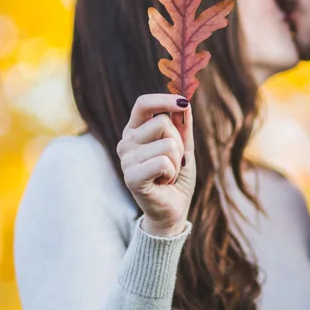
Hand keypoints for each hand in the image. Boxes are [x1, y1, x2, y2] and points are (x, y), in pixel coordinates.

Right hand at [116, 94, 195, 233]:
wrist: (174, 209)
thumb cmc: (176, 176)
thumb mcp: (184, 147)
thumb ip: (182, 125)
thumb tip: (184, 102)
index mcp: (135, 131)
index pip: (143, 104)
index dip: (164, 100)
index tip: (183, 103)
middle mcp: (126, 143)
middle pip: (163, 123)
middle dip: (179, 143)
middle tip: (172, 162)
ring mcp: (126, 160)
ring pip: (167, 144)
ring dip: (176, 162)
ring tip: (167, 174)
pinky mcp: (131, 177)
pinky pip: (162, 162)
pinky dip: (171, 173)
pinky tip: (163, 183)